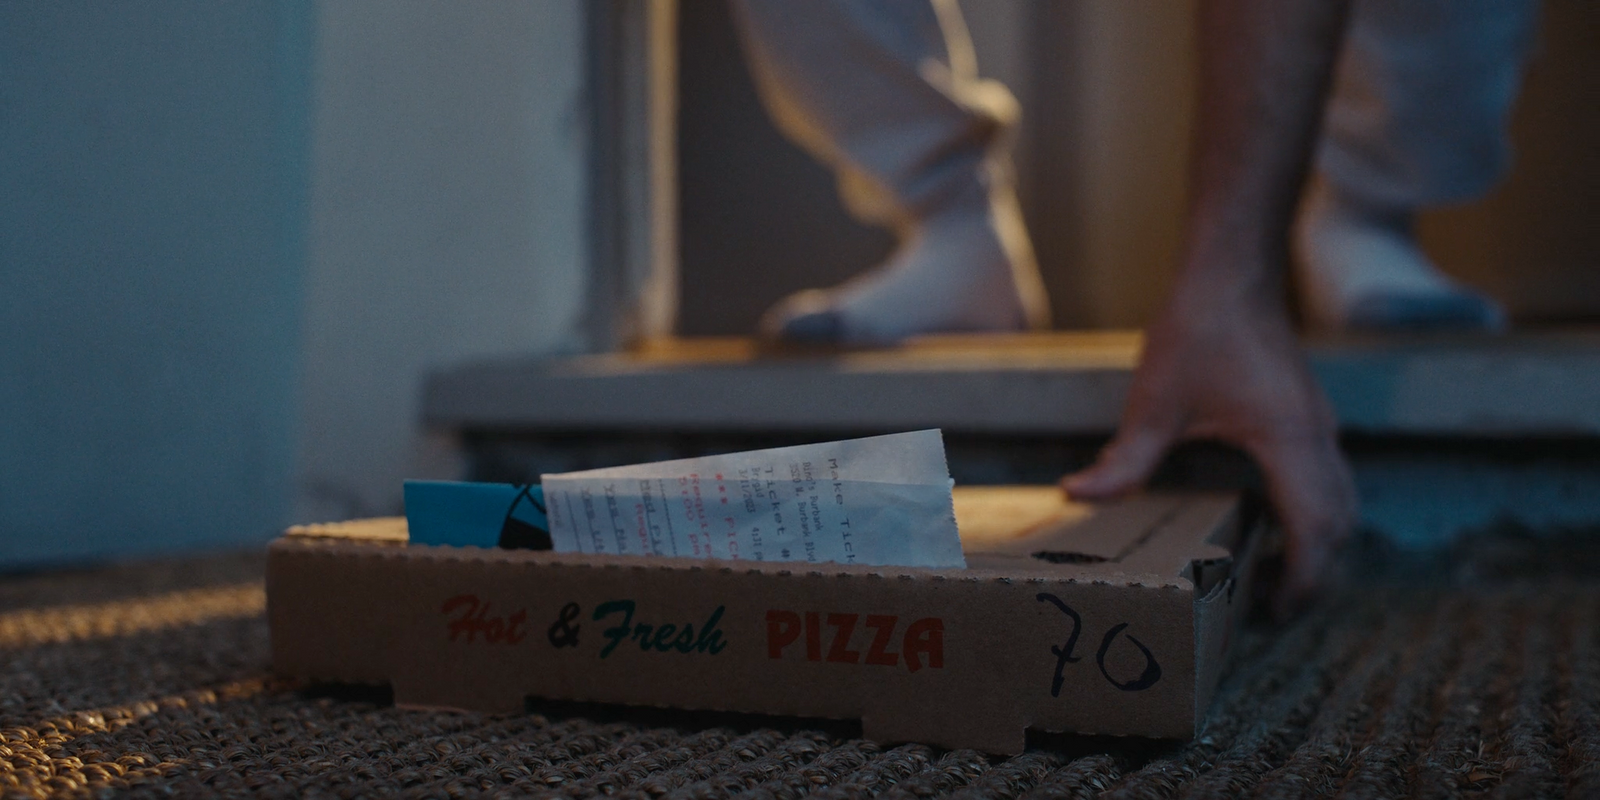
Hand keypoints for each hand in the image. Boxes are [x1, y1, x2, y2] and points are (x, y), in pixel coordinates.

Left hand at [1062, 272, 1357, 614]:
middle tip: (1268, 610)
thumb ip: (1125, 457)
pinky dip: (1312, 518)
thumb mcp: (1155, 399)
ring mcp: (1320, 427)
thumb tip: (1078, 495)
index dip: (1301, 579)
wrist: (1232, 272)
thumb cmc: (1200, 327)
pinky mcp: (1308, 419)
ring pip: (1340, 506)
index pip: (1316, 530)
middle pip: (1339, 528)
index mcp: (1289, 440)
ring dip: (1315, 548)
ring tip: (1268, 578)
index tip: (1274, 614)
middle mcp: (1317, 438)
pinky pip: (1328, 483)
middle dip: (1312, 576)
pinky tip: (1267, 527)